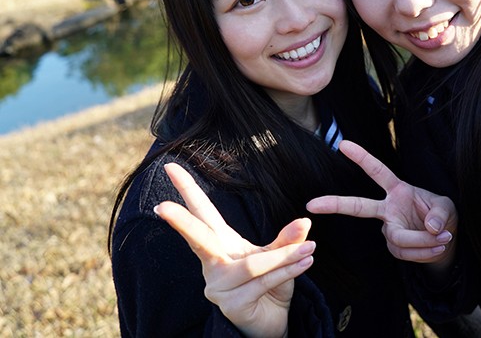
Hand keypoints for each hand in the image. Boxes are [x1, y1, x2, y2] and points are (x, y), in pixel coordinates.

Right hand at [154, 163, 314, 337]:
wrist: (272, 322)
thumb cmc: (270, 285)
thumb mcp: (280, 256)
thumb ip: (287, 240)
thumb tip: (304, 221)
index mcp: (221, 244)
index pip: (202, 214)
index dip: (187, 191)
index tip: (171, 167)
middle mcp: (214, 264)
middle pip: (199, 238)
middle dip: (181, 222)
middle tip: (162, 207)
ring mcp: (218, 286)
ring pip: (250, 264)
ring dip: (283, 257)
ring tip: (310, 249)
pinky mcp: (231, 305)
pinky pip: (262, 282)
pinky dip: (286, 272)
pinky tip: (305, 263)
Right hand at [306, 140, 456, 265]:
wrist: (444, 240)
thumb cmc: (442, 216)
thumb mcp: (448, 208)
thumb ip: (441, 214)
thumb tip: (432, 228)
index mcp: (398, 190)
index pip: (377, 172)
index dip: (362, 158)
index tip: (343, 143)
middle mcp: (388, 209)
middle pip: (358, 206)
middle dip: (334, 204)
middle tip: (311, 203)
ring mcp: (388, 229)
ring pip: (399, 238)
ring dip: (425, 241)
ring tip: (443, 237)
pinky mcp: (393, 247)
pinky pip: (407, 252)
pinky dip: (426, 252)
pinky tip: (436, 247)